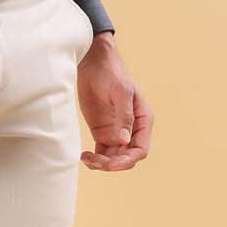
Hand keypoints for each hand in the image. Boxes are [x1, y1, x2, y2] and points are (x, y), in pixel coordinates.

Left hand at [76, 32, 152, 170]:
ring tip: (87, 158)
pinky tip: (85, 156)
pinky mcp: (101, 132)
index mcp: (142, 120)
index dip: (128, 159)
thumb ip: (124, 116)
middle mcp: (131, 129)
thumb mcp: (121, 92)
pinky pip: (101, 152)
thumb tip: (125, 140)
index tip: (111, 163)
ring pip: (113, 158)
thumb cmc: (111, 73)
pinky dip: (95, 159)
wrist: (92, 63)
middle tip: (95, 160)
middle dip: (113, 164)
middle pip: (127, 157)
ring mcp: (116, 132)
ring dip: (102, 163)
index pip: (140, 149)